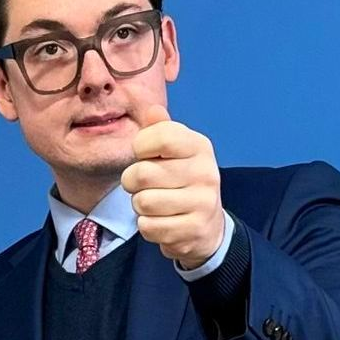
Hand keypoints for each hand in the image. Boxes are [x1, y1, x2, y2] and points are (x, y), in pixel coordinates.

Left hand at [120, 104, 226, 269]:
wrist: (207, 225)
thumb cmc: (182, 181)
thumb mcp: (175, 151)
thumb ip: (161, 130)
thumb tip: (152, 110)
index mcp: (200, 146)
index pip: (161, 136)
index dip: (140, 146)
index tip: (144, 155)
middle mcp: (206, 172)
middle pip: (142, 173)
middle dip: (132, 182)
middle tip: (142, 185)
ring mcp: (202, 203)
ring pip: (143, 202)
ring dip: (139, 205)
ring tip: (154, 203)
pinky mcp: (193, 230)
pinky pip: (148, 226)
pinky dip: (147, 226)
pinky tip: (161, 221)